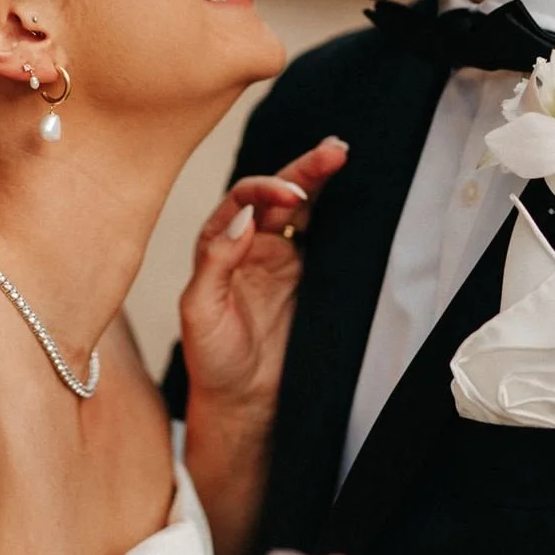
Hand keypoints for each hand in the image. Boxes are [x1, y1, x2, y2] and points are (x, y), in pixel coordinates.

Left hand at [180, 136, 348, 418]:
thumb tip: (242, 217)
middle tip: (334, 151)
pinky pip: (325, 238)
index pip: (243, 199)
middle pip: (278, 193)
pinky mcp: (309, 278)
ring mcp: (282, 258)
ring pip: (305, 208)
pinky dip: (339, 215)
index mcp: (218, 243)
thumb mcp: (200, 312)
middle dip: (304, 169)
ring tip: (342, 155)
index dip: (266, 190)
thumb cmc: (212, 360)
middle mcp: (249, 243)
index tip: (291, 196)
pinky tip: (353, 196)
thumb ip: (215, 262)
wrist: (244, 403)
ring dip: (321, 181)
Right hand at [180, 136, 347, 554]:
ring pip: (244, 210)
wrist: (250, 405)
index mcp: (282, 246)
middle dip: (301, 170)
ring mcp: (230, 262)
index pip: (295, 196)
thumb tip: (288, 221)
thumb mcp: (310, 312)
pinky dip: (228, 232)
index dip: (313, 175)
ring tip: (296, 180)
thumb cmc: (280, 360)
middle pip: (272, 194)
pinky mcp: (207, 286)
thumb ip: (307, 268)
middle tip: (332, 152)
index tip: (336, 161)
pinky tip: (247, 217)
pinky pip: (214, 251)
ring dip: (266, 190)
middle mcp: (256, 246)